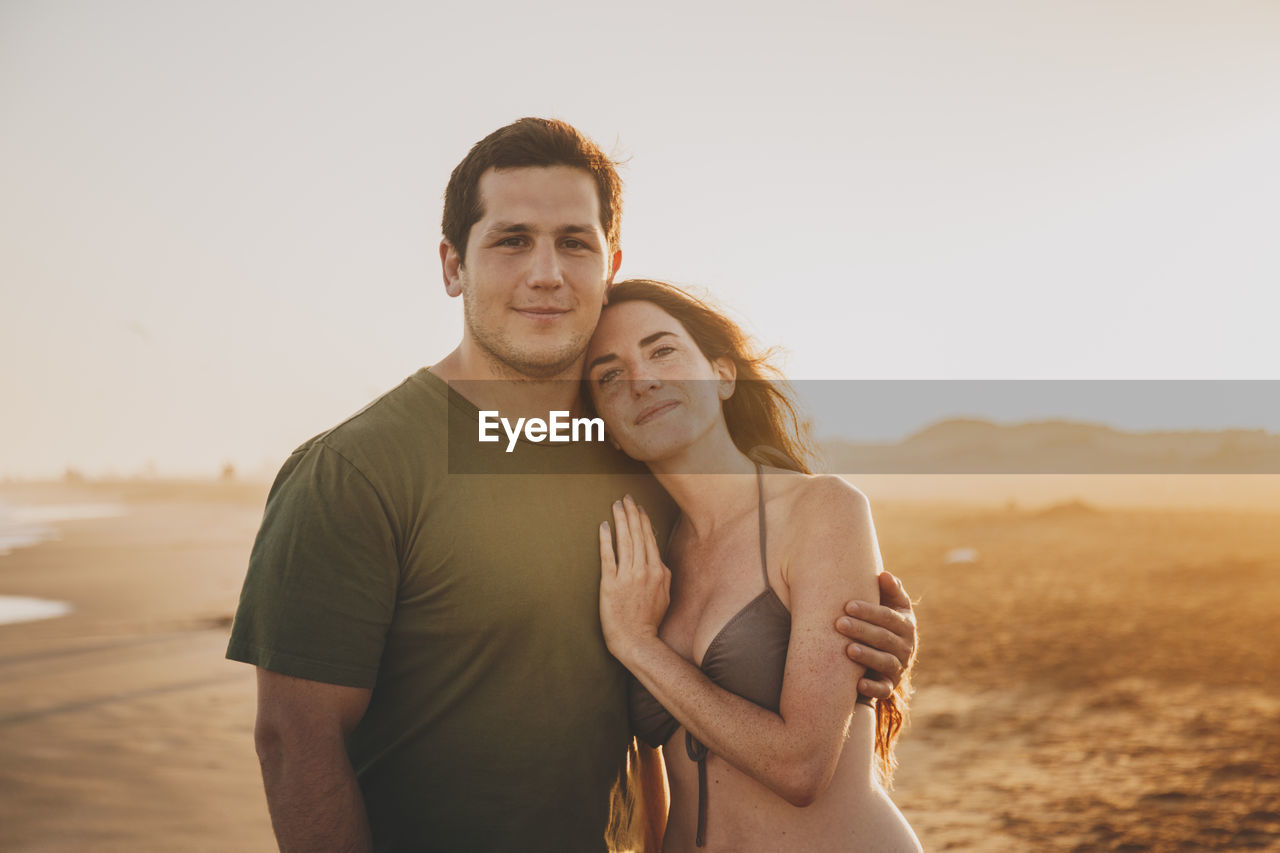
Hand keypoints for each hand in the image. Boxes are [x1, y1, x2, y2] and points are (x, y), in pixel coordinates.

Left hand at [599, 495, 670, 662]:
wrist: (636, 640)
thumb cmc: (649, 620)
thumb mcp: (664, 596)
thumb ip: (663, 576)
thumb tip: (659, 561)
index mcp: (658, 571)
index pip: (650, 539)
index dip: (644, 521)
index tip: (639, 508)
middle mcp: (644, 570)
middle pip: (638, 535)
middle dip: (632, 513)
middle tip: (626, 497)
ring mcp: (627, 576)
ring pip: (625, 541)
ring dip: (620, 520)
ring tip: (616, 505)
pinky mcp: (610, 584)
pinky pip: (608, 556)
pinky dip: (605, 539)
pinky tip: (603, 526)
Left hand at [834, 570, 916, 699]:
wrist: (886, 654)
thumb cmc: (882, 622)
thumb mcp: (891, 605)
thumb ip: (889, 590)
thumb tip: (884, 575)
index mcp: (905, 624)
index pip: (888, 617)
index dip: (869, 612)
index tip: (848, 605)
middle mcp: (906, 647)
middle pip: (884, 638)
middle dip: (862, 630)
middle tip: (839, 623)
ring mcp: (899, 667)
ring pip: (885, 662)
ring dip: (867, 656)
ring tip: (848, 650)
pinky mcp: (889, 685)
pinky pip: (884, 689)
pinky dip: (873, 687)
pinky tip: (858, 683)